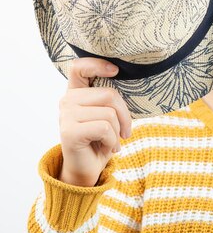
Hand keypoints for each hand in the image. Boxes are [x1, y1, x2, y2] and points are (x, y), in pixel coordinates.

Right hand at [58, 58, 131, 186]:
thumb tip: (126, 81)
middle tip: (123, 132)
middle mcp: (67, 100)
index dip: (98, 64)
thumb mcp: (106, 115)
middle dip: (124, 116)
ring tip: (111, 141)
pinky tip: (107, 148)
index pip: (79, 67)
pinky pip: (105, 129)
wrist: (86, 169)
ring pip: (110, 114)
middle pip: (109, 94)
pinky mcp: (70, 132)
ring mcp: (66, 115)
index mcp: (75, 93)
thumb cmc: (100, 140)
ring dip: (118, 132)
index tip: (115, 71)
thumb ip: (109, 98)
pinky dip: (112, 141)